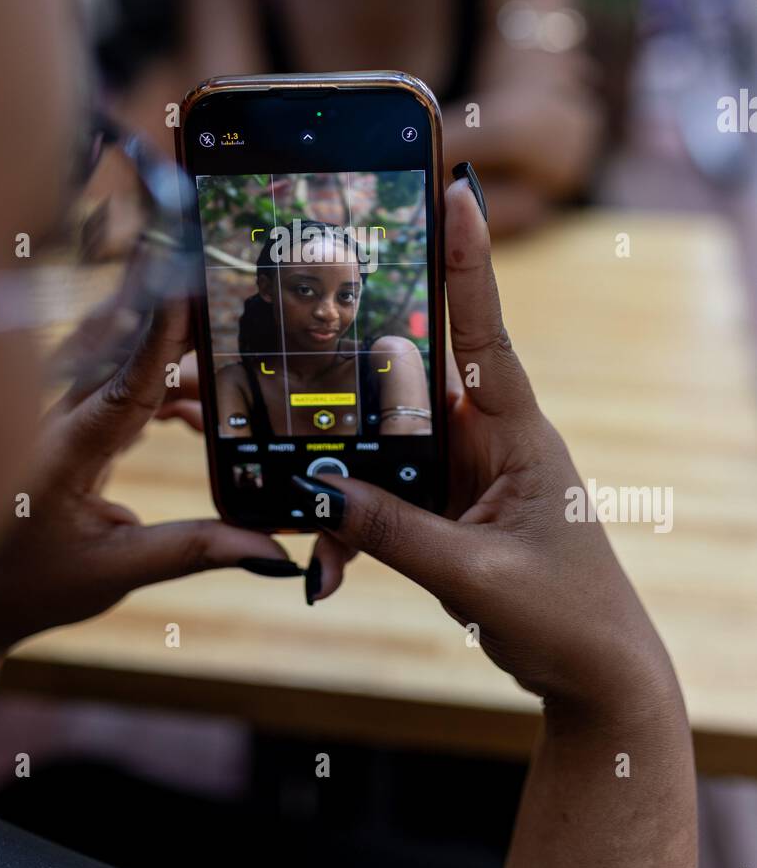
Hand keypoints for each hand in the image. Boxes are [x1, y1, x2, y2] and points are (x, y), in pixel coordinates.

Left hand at [0, 302, 303, 711]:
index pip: (124, 383)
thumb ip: (195, 550)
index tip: (192, 290)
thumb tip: (272, 550)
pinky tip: (201, 419)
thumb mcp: (118, 571)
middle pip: (128, 357)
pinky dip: (167, 396)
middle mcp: (62, 423)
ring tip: (233, 379)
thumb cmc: (36, 583)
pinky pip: (127, 392)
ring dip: (181, 371)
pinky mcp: (78, 429)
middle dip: (179, 327)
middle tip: (228, 301)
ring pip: (131, 372)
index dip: (162, 336)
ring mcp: (68, 421)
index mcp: (63, 452)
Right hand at [313, 175, 679, 719]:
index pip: (485, 332)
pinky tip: (322, 556)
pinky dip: (349, 518)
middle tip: (290, 312)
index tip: (452, 191)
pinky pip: (382, 490)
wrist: (594, 676)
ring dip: (335, 449)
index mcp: (518, 434)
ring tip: (273, 447)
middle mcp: (489, 437)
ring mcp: (464, 470)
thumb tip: (317, 489)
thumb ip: (394, 532)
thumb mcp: (475, 578)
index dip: (467, 263)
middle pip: (410, 373)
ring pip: (384, 436)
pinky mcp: (444, 504)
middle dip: (350, 352)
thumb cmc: (564, 617)